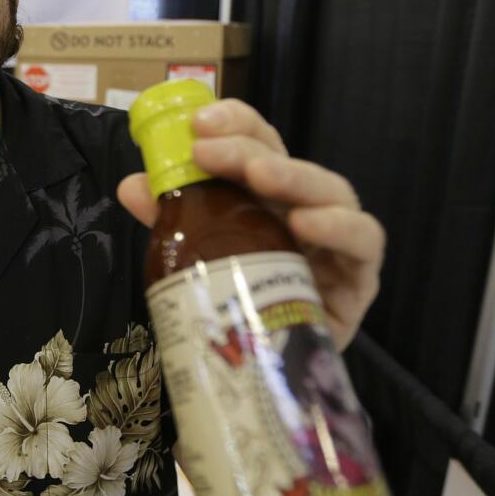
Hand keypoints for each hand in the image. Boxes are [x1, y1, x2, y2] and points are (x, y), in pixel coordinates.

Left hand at [117, 99, 384, 349]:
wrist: (271, 372)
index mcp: (268, 196)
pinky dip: (338, 226)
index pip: (259, 143)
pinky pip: (363, 244)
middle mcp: (305, 209)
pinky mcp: (359, 279)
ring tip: (258, 175)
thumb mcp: (199, 256)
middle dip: (248, 149)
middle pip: (288, 163)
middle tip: (209, 150)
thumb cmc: (238, 304)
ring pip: (332, 192)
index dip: (235, 123)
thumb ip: (171, 221)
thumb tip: (131, 185)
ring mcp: (337, 241)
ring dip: (294, 177)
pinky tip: (305, 225)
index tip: (198, 123)